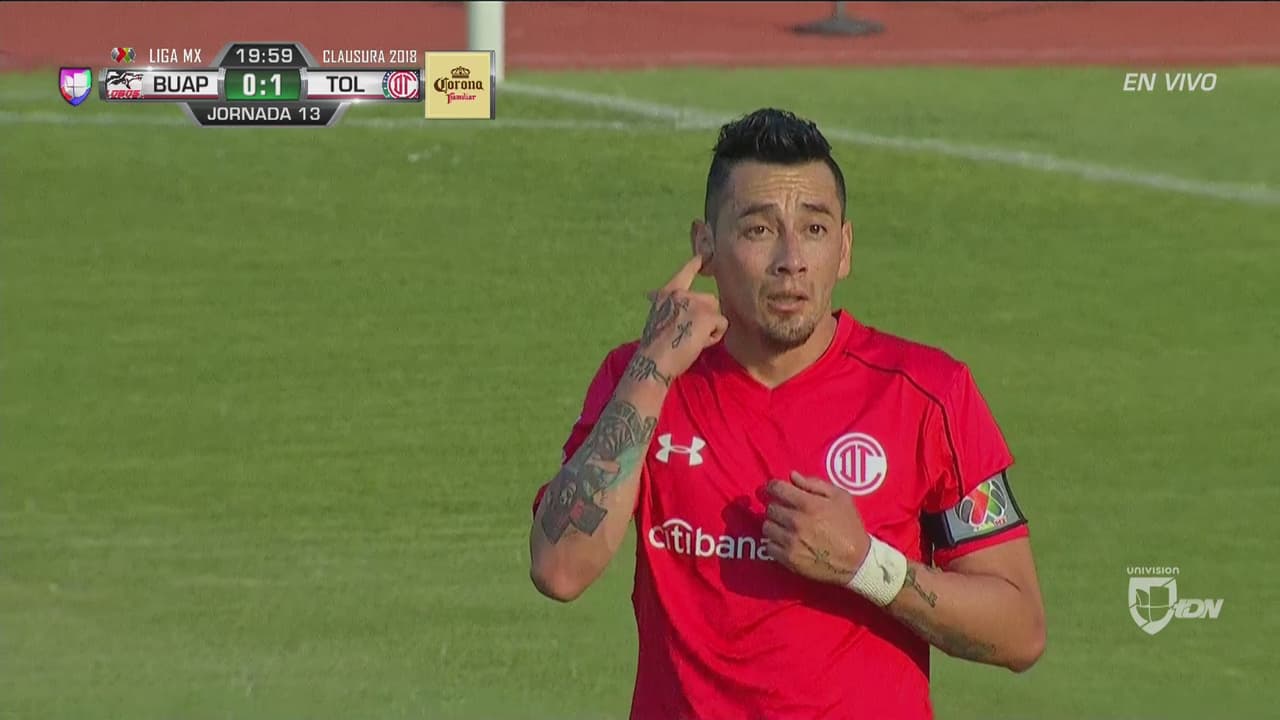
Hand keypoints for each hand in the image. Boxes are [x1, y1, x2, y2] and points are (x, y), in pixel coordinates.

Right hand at [636, 254, 727, 380]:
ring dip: (710, 328)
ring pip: (716, 313)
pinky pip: (722, 324)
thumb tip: (651, 295)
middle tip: (689, 335)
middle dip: (706, 318)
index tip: (702, 256)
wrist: (654, 361)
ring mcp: (694, 303)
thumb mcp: (656, 318)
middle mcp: (680, 294)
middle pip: (709, 300)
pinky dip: (714, 337)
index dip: (694, 265)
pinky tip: (699, 343)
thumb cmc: (655, 347)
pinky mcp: (706, 315)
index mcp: (666, 295)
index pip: (684, 275)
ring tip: (692, 340)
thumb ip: (666, 306)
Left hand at [763, 472, 871, 585]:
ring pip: (767, 526)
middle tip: (785, 511)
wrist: (857, 561)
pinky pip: (768, 546)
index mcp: (808, 504)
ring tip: (785, 527)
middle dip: (776, 506)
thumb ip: (815, 484)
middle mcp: (796, 521)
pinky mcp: (789, 559)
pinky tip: (785, 542)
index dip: (772, 486)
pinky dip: (774, 543)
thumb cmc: (850, 527)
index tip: (774, 489)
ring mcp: (791, 541)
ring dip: (774, 525)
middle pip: (770, 508)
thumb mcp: (841, 498)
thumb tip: (792, 476)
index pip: (776, 488)